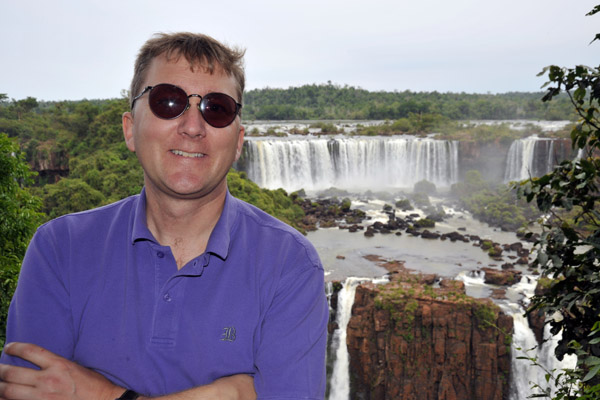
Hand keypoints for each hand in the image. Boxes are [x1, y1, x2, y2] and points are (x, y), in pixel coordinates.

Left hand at [0, 342, 122, 399]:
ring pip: (7, 391)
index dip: (14, 348)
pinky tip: (5, 397)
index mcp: (59, 364)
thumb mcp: (76, 368)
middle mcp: (48, 380)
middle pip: (11, 372)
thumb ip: (55, 365)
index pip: (29, 351)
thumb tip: (37, 366)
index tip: (8, 348)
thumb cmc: (93, 386)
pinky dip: (7, 399)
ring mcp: (42, 397)